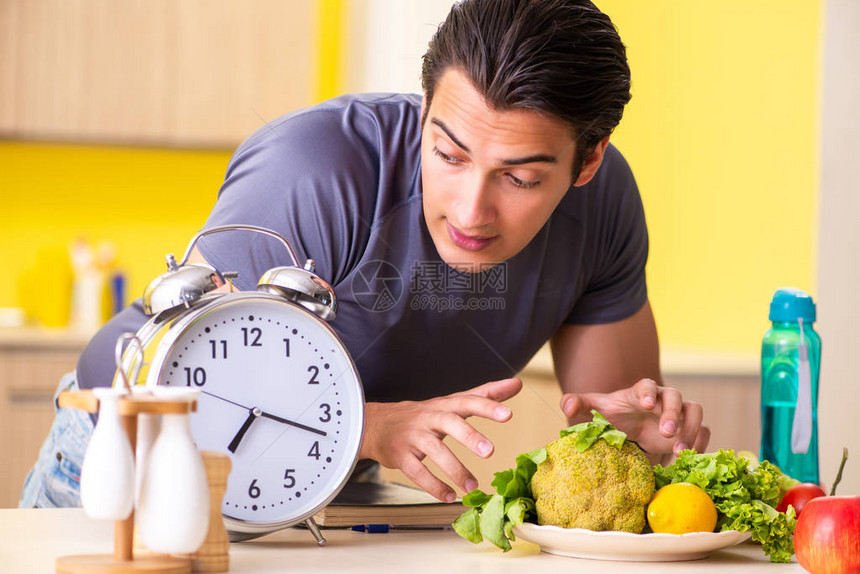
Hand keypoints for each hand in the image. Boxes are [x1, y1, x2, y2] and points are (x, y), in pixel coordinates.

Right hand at [360, 377, 522, 501]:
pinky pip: (416, 471)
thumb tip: (516, 384)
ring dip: (455, 469)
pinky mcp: (401, 456)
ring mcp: (414, 437)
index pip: (468, 401)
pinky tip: (448, 495)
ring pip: (434, 450)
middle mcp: (429, 418)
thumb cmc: (424, 414)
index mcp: (445, 405)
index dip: (488, 406)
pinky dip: (433, 485)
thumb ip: (485, 395)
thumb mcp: (453, 402)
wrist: (377, 424)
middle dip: (469, 436)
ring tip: (473, 486)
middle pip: (449, 422)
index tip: (508, 414)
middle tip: (489, 451)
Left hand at [559, 379, 709, 460]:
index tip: (645, 404)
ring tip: (681, 451)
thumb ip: (577, 404)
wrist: (628, 433)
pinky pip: (703, 431)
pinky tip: (690, 457)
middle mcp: (663, 399)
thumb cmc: (612, 418)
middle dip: (672, 414)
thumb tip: (566, 405)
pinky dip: (701, 442)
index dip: (648, 392)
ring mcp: (679, 413)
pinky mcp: (688, 429)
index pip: (647, 385)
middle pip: (676, 397)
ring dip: (691, 429)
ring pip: (695, 411)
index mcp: (640, 392)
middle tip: (666, 433)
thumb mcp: (593, 412)